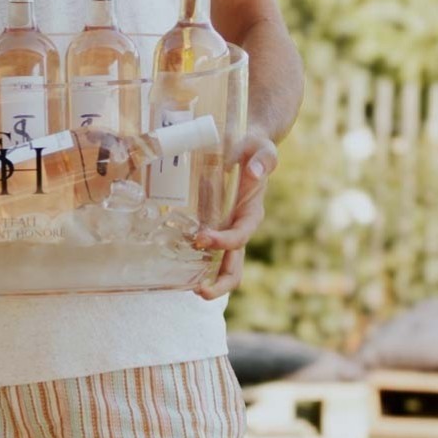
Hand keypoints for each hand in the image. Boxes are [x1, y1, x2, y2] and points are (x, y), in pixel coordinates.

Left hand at [192, 129, 277, 300]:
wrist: (247, 147)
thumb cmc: (254, 149)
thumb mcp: (262, 148)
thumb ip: (263, 159)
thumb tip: (255, 171)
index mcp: (251, 214)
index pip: (240, 236)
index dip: (223, 242)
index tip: (202, 238)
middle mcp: (239, 228)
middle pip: (235, 266)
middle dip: (220, 284)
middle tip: (199, 291)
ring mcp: (225, 230)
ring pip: (220, 265)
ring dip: (207, 280)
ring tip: (185, 287)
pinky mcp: (212, 225)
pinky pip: (205, 250)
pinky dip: (193, 262)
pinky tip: (174, 266)